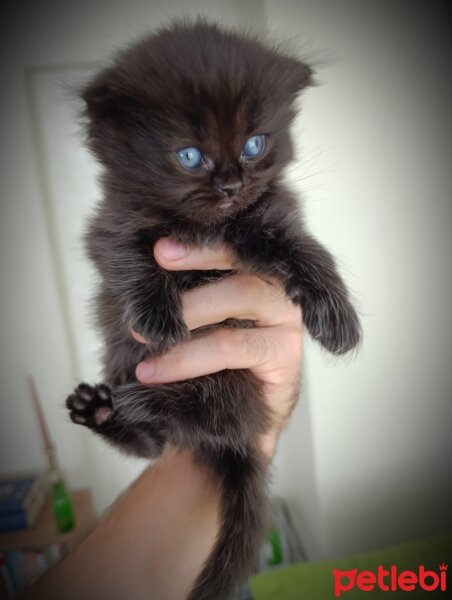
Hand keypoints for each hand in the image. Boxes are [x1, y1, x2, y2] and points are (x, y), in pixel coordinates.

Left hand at [132, 238, 303, 457]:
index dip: (201, 244)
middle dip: (196, 261)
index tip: (160, 248)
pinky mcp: (285, 355)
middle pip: (243, 262)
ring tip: (141, 334)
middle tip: (153, 269)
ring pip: (240, 294)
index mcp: (258, 273)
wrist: (231, 425)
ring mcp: (286, 321)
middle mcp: (279, 289)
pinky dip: (188, 356)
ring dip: (186, 311)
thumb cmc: (208, 364)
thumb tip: (138, 271)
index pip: (235, 246)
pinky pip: (232, 346)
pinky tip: (154, 371)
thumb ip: (181, 294)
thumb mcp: (192, 323)